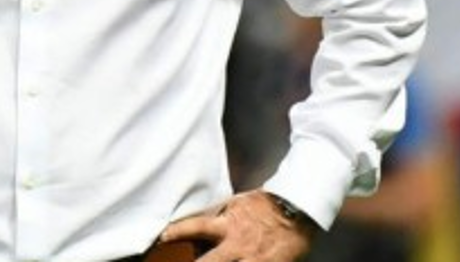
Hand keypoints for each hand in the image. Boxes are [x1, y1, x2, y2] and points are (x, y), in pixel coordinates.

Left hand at [159, 190, 315, 261]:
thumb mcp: (235, 204)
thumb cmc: (265, 205)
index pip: (193, 228)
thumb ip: (216, 216)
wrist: (299, 210)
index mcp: (226, 225)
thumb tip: (195, 228)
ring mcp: (252, 260)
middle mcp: (236, 245)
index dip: (174, 233)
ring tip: (211, 261)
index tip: (160, 238)